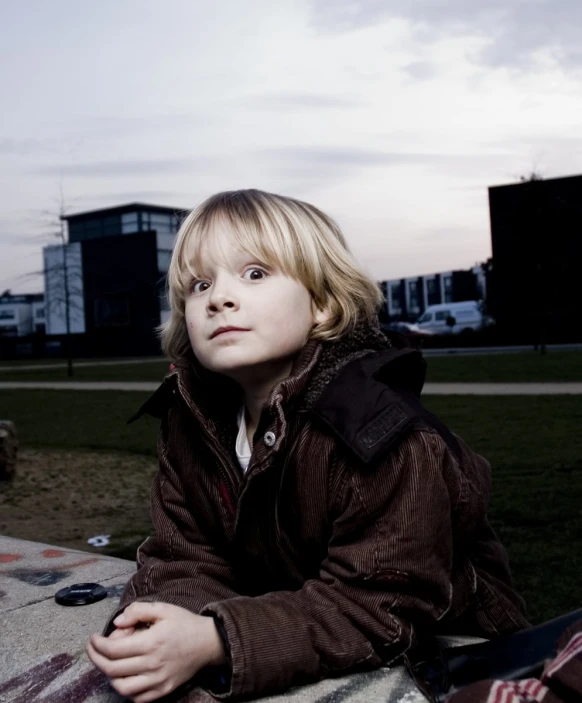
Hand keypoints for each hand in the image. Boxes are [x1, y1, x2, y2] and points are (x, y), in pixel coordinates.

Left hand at [86, 602, 225, 702]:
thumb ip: (138, 611)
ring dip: (109, 676)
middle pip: (113, 669)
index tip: (93, 638)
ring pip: (122, 687)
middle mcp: (152, 664)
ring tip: (108, 664)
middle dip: (96, 659)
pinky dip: (126, 689)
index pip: (114, 650)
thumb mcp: (163, 608)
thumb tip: (118, 622)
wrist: (209, 642)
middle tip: (93, 650)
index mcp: (151, 642)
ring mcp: (158, 680)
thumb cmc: (184, 623)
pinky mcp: (163, 690)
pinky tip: (125, 677)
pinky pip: (137, 697)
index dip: (97, 645)